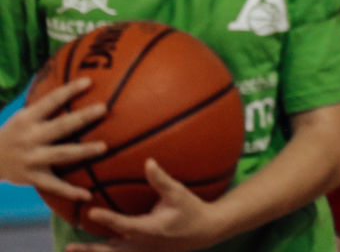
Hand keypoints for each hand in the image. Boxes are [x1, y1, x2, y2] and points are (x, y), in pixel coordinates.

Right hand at [0, 79, 107, 200]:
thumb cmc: (15, 132)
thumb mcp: (23, 116)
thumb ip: (46, 106)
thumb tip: (78, 85)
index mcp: (27, 119)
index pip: (50, 101)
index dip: (68, 91)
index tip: (89, 81)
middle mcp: (29, 138)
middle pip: (60, 126)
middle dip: (82, 118)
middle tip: (104, 108)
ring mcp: (31, 159)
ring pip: (61, 154)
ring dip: (83, 151)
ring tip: (104, 147)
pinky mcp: (32, 178)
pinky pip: (53, 186)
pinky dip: (70, 191)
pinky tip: (88, 194)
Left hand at [63, 159, 224, 251]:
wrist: (204, 231)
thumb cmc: (192, 210)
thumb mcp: (179, 193)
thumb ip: (162, 179)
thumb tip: (148, 161)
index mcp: (150, 229)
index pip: (124, 225)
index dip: (107, 220)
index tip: (90, 213)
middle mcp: (142, 244)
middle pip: (110, 251)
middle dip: (89, 250)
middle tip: (69, 247)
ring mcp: (141, 251)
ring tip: (70, 249)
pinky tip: (92, 249)